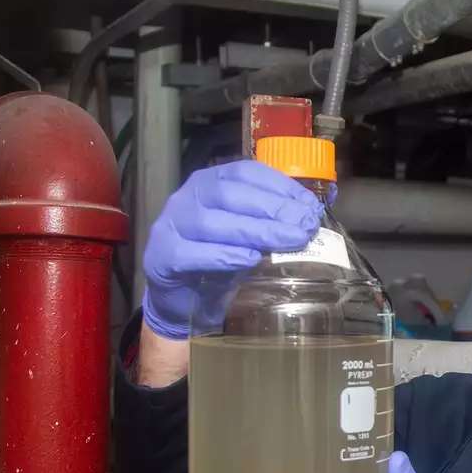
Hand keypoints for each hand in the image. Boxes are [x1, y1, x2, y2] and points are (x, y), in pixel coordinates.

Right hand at [141, 160, 323, 340]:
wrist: (184, 299)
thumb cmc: (220, 261)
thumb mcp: (250, 237)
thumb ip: (272, 223)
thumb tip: (310, 218)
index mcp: (210, 183)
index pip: (245, 173)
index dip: (280, 186)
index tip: (310, 206)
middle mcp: (186, 197)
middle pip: (228, 195)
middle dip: (272, 209)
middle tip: (305, 227)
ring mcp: (170, 225)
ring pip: (210, 222)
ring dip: (254, 232)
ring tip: (287, 242)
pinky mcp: (161, 256)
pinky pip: (190, 253)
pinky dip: (222, 256)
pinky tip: (250, 260)